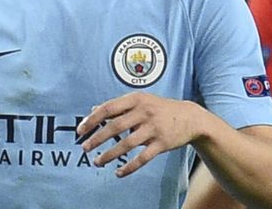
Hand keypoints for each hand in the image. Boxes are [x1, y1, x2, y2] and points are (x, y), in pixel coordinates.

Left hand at [76, 91, 205, 177]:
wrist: (191, 118)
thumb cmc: (160, 108)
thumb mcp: (140, 100)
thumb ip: (117, 105)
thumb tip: (93, 110)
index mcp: (136, 99)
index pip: (108, 108)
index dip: (92, 120)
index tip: (80, 130)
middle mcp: (144, 112)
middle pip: (115, 126)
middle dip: (97, 138)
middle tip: (85, 148)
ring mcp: (154, 128)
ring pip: (127, 144)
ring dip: (109, 154)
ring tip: (97, 162)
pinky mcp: (162, 144)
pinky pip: (142, 158)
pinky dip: (129, 167)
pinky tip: (118, 172)